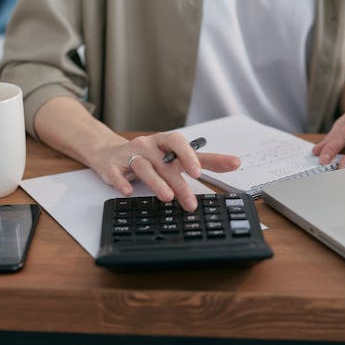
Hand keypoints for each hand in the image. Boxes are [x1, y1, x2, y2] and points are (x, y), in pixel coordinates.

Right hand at [89, 132, 239, 210]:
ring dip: (155, 182)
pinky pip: (115, 173)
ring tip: (167, 197)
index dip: (188, 156)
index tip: (199, 172)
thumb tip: (235, 162)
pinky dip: (121, 182)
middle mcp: (147, 146)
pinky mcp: (111, 166)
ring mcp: (128, 155)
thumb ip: (205, 160)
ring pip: (142, 166)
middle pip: (164, 163)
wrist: (109, 153)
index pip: (178, 143)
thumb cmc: (150, 156)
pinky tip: (128, 191)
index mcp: (164, 142)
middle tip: (190, 202)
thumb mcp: (176, 157)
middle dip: (178, 183)